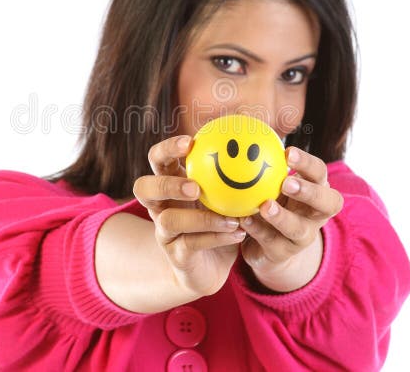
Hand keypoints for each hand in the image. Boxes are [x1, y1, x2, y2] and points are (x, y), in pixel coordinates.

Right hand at [133, 135, 246, 296]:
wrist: (210, 268)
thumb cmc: (220, 222)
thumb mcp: (227, 195)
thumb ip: (236, 172)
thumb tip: (265, 140)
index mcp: (170, 185)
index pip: (158, 160)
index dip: (166, 149)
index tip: (189, 142)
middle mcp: (160, 206)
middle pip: (144, 188)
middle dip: (166, 184)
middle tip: (194, 186)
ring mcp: (164, 232)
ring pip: (168, 220)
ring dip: (200, 217)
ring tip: (229, 216)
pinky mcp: (175, 255)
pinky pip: (192, 244)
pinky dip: (216, 237)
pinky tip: (239, 232)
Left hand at [239, 146, 343, 291]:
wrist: (268, 246)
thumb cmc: (269, 200)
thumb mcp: (270, 181)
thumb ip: (262, 161)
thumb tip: (241, 127)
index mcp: (316, 189)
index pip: (319, 173)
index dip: (307, 164)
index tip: (287, 152)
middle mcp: (317, 214)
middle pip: (328, 203)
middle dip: (309, 192)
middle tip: (287, 183)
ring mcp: (304, 236)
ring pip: (300, 229)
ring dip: (283, 217)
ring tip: (265, 206)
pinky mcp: (285, 254)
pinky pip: (273, 243)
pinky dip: (258, 231)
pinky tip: (243, 220)